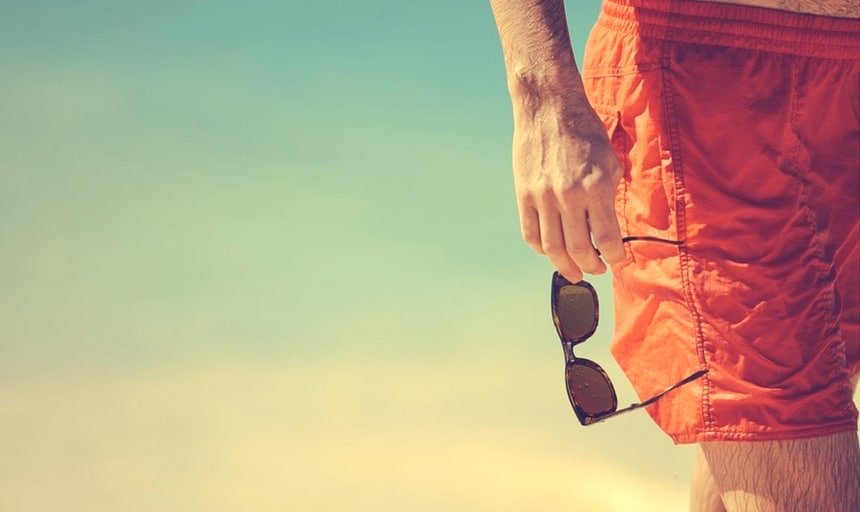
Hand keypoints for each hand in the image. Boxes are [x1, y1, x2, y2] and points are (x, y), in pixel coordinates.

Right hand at [511, 93, 625, 282]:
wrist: (548, 108)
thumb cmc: (585, 131)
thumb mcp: (609, 161)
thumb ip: (608, 195)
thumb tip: (608, 228)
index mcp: (596, 186)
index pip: (608, 238)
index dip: (615, 256)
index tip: (617, 259)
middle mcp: (569, 195)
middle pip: (580, 249)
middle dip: (592, 266)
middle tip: (597, 270)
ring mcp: (543, 196)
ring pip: (553, 248)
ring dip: (566, 266)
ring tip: (575, 272)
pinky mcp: (524, 194)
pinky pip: (530, 233)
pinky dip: (541, 249)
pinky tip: (551, 251)